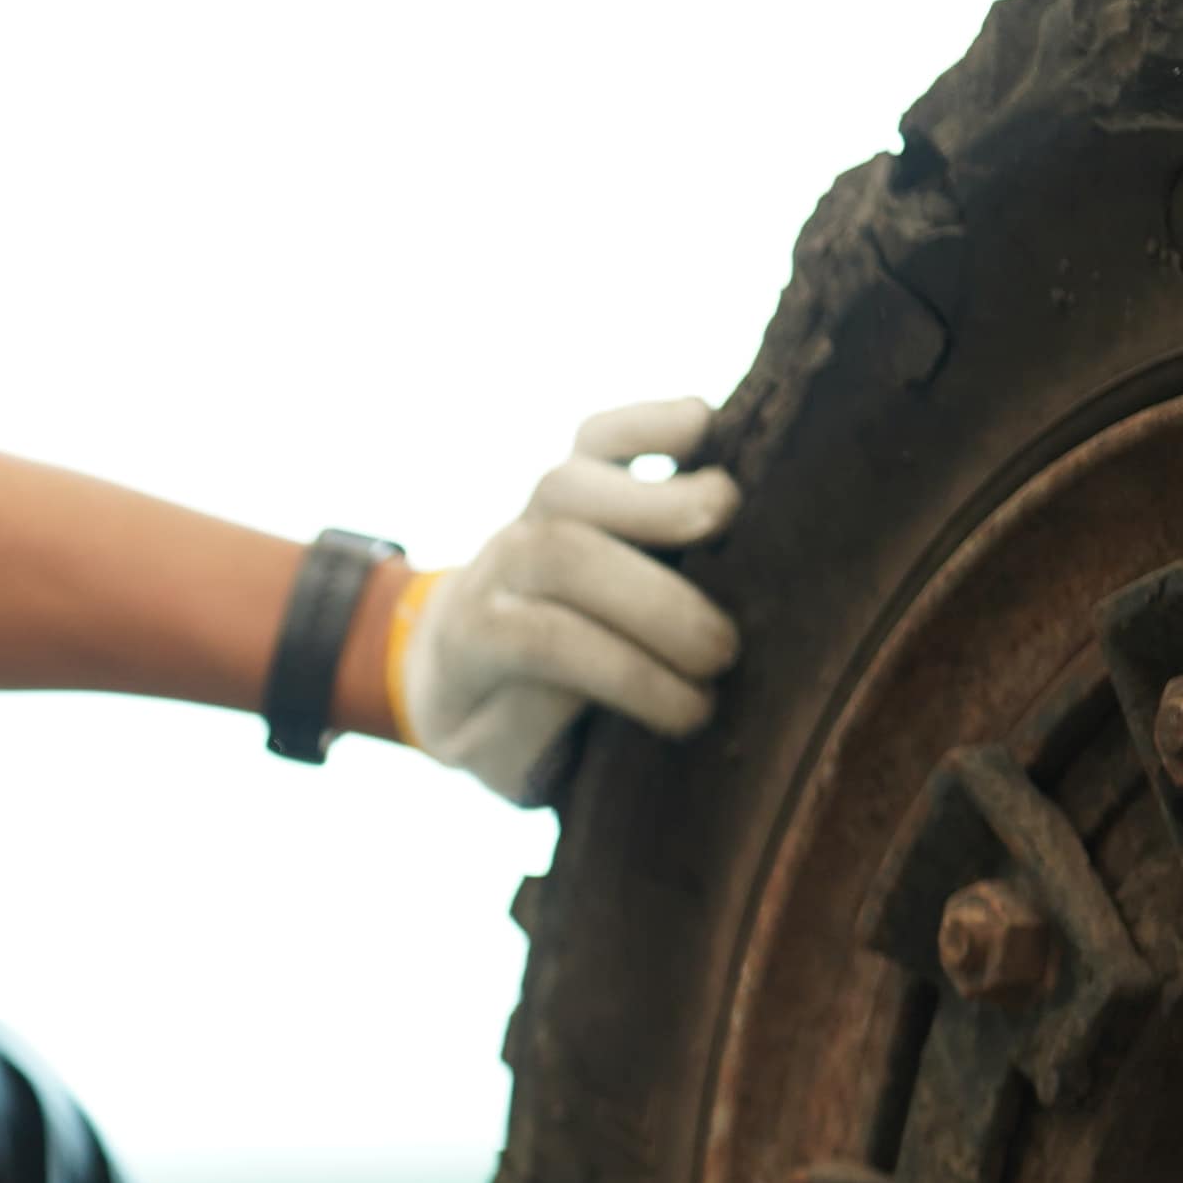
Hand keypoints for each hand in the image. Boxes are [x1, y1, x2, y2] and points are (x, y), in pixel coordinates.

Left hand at [392, 398, 743, 802]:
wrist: (454, 665)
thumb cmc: (498, 727)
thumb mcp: (497, 762)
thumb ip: (527, 733)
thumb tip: (588, 695)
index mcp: (471, 644)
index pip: (541, 642)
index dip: (625, 674)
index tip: (695, 713)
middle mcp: (496, 566)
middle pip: (559, 555)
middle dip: (650, 600)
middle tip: (724, 650)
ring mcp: (531, 514)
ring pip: (569, 482)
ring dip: (651, 498)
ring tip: (727, 518)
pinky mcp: (573, 478)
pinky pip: (598, 433)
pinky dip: (648, 420)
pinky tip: (706, 427)